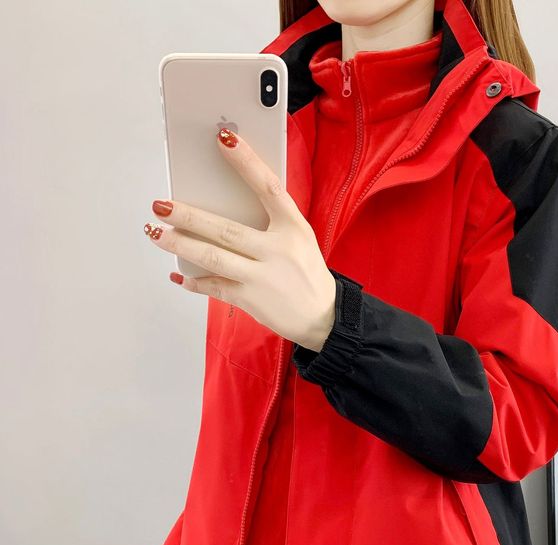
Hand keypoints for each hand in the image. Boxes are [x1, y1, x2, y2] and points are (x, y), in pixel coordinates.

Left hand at [143, 127, 335, 351]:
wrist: (323, 316)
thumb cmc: (306, 273)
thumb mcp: (299, 239)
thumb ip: (270, 220)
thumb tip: (224, 203)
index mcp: (293, 229)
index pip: (268, 188)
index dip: (246, 162)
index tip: (224, 138)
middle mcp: (279, 251)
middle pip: (226, 229)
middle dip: (189, 217)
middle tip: (161, 205)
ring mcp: (264, 278)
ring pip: (214, 258)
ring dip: (181, 245)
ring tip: (157, 234)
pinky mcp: (252, 300)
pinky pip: (215, 287)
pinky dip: (194, 282)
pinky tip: (178, 276)